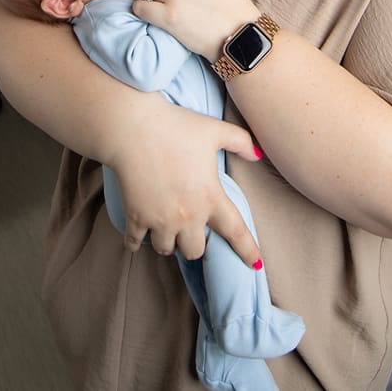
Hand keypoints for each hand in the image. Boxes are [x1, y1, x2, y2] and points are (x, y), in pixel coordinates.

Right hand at [106, 101, 262, 264]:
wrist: (134, 129)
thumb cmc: (177, 126)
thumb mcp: (215, 130)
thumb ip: (240, 141)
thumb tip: (257, 153)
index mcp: (210, 197)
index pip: (236, 232)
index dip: (247, 250)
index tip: (256, 265)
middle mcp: (188, 216)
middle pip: (194, 250)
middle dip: (194, 243)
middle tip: (189, 228)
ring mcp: (160, 220)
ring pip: (166, 249)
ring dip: (168, 242)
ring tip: (166, 228)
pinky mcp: (136, 217)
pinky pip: (135, 243)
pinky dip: (136, 242)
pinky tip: (139, 235)